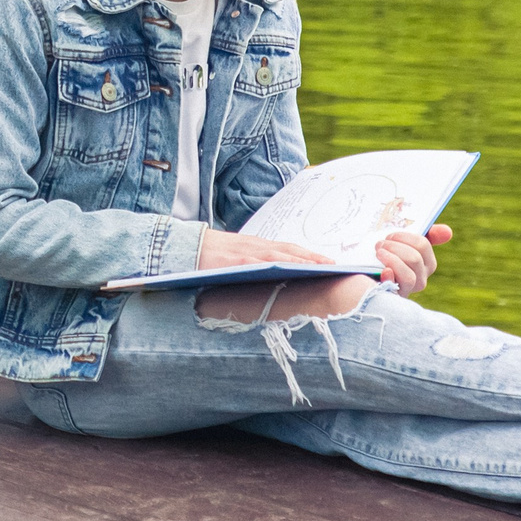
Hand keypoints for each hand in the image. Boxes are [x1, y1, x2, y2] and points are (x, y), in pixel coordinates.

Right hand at [196, 228, 333, 270]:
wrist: (184, 247)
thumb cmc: (209, 255)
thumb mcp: (235, 255)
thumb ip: (253, 261)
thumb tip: (272, 274)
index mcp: (256, 245)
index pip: (288, 248)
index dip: (309, 254)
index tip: (328, 262)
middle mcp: (255, 246)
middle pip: (290, 250)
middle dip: (314, 258)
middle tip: (336, 265)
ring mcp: (246, 253)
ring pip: (281, 255)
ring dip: (303, 261)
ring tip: (323, 268)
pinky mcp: (236, 260)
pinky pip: (262, 263)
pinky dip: (279, 265)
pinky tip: (293, 269)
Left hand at [374, 223, 451, 294]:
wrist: (357, 276)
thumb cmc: (384, 256)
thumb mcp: (401, 242)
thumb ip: (425, 233)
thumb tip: (447, 231)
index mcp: (425, 263)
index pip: (423, 245)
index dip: (405, 237)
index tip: (390, 236)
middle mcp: (420, 279)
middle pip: (415, 259)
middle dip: (394, 247)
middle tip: (380, 244)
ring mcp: (406, 291)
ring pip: (409, 276)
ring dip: (391, 260)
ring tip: (378, 253)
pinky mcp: (392, 299)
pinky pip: (396, 290)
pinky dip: (389, 278)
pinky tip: (383, 271)